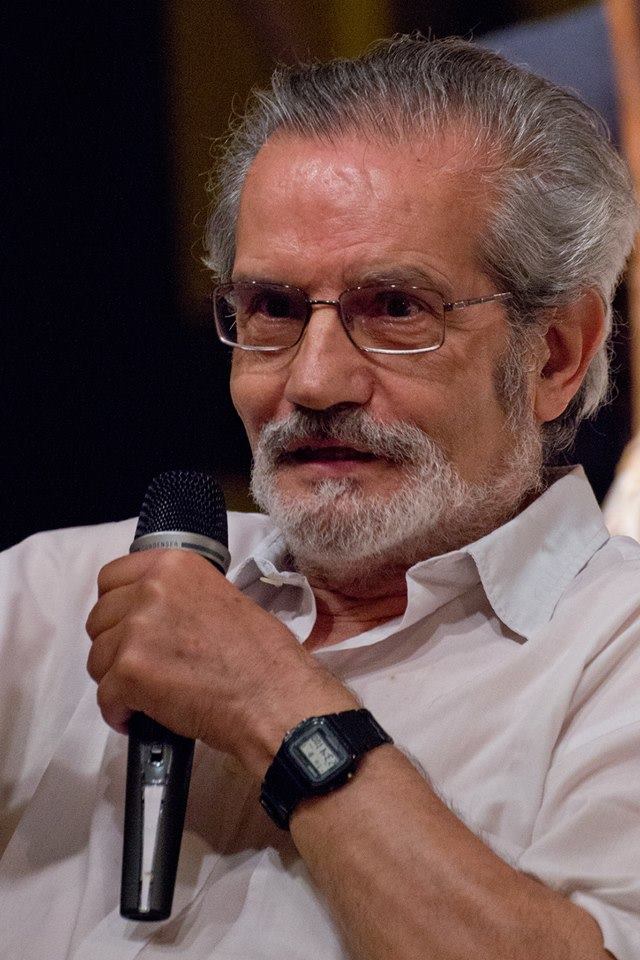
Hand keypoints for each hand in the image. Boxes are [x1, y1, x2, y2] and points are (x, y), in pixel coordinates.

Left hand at [85, 549, 356, 777]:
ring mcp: (137, 630)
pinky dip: (119, 712)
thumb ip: (181, 597)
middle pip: (99, 619)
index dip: (117, 606)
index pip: (112, 577)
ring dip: (116, 680)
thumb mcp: (224, 598)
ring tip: (146, 695)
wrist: (275, 698)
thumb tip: (155, 615)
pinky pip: (105, 696)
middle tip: (141, 666)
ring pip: (97, 658)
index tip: (128, 626)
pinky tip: (141, 717)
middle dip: (115, 646)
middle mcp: (151, 589)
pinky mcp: (130, 672)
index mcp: (175, 565)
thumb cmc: (263, 657)